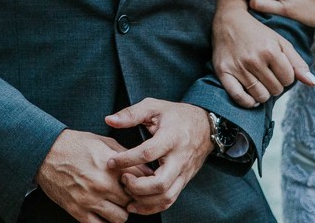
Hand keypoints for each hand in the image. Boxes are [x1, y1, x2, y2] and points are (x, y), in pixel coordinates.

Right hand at [35, 129, 136, 222]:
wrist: (46, 153)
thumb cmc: (76, 145)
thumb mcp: (103, 142)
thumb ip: (125, 155)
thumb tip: (144, 168)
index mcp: (112, 165)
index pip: (142, 180)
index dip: (144, 181)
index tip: (140, 181)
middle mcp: (103, 184)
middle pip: (132, 201)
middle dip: (131, 197)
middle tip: (126, 193)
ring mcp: (90, 199)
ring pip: (121, 218)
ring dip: (120, 211)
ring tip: (114, 203)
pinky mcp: (78, 211)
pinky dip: (104, 221)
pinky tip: (102, 211)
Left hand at [105, 99, 212, 214]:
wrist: (206, 126)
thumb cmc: (176, 115)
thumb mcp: (154, 107)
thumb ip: (131, 114)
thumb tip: (109, 120)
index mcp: (171, 137)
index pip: (148, 153)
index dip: (127, 160)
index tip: (111, 162)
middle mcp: (179, 158)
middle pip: (160, 183)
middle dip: (137, 186)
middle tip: (122, 179)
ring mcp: (183, 173)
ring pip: (166, 196)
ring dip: (143, 200)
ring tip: (126, 193)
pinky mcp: (184, 181)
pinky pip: (170, 200)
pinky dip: (152, 207)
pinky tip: (136, 204)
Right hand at [213, 0, 314, 106]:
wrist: (228, 20)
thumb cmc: (257, 32)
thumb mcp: (280, 42)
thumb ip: (297, 63)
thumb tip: (313, 83)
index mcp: (270, 50)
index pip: (288, 79)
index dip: (286, 76)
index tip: (279, 69)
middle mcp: (254, 59)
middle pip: (275, 90)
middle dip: (275, 85)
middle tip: (268, 75)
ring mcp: (238, 66)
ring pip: (260, 96)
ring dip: (263, 94)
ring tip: (260, 83)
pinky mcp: (223, 71)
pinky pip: (239, 97)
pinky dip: (248, 102)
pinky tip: (251, 96)